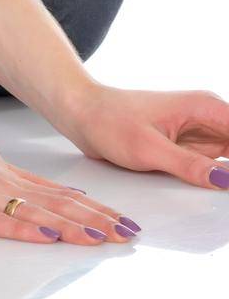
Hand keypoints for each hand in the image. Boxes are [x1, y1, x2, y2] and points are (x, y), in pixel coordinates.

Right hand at [0, 111, 140, 244]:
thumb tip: (26, 189)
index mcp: (2, 172)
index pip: (55, 194)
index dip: (90, 208)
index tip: (119, 220)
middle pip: (55, 203)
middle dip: (95, 220)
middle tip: (129, 233)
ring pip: (35, 212)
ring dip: (72, 227)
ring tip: (104, 238)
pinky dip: (25, 230)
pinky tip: (48, 237)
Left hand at [64, 84, 228, 189]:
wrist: (83, 114)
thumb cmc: (109, 121)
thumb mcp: (149, 148)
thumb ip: (190, 166)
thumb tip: (227, 180)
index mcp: (205, 107)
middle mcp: (207, 117)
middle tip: (223, 191)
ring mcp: (199, 133)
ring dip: (226, 175)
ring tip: (180, 170)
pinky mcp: (189, 147)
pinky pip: (215, 165)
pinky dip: (218, 178)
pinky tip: (214, 188)